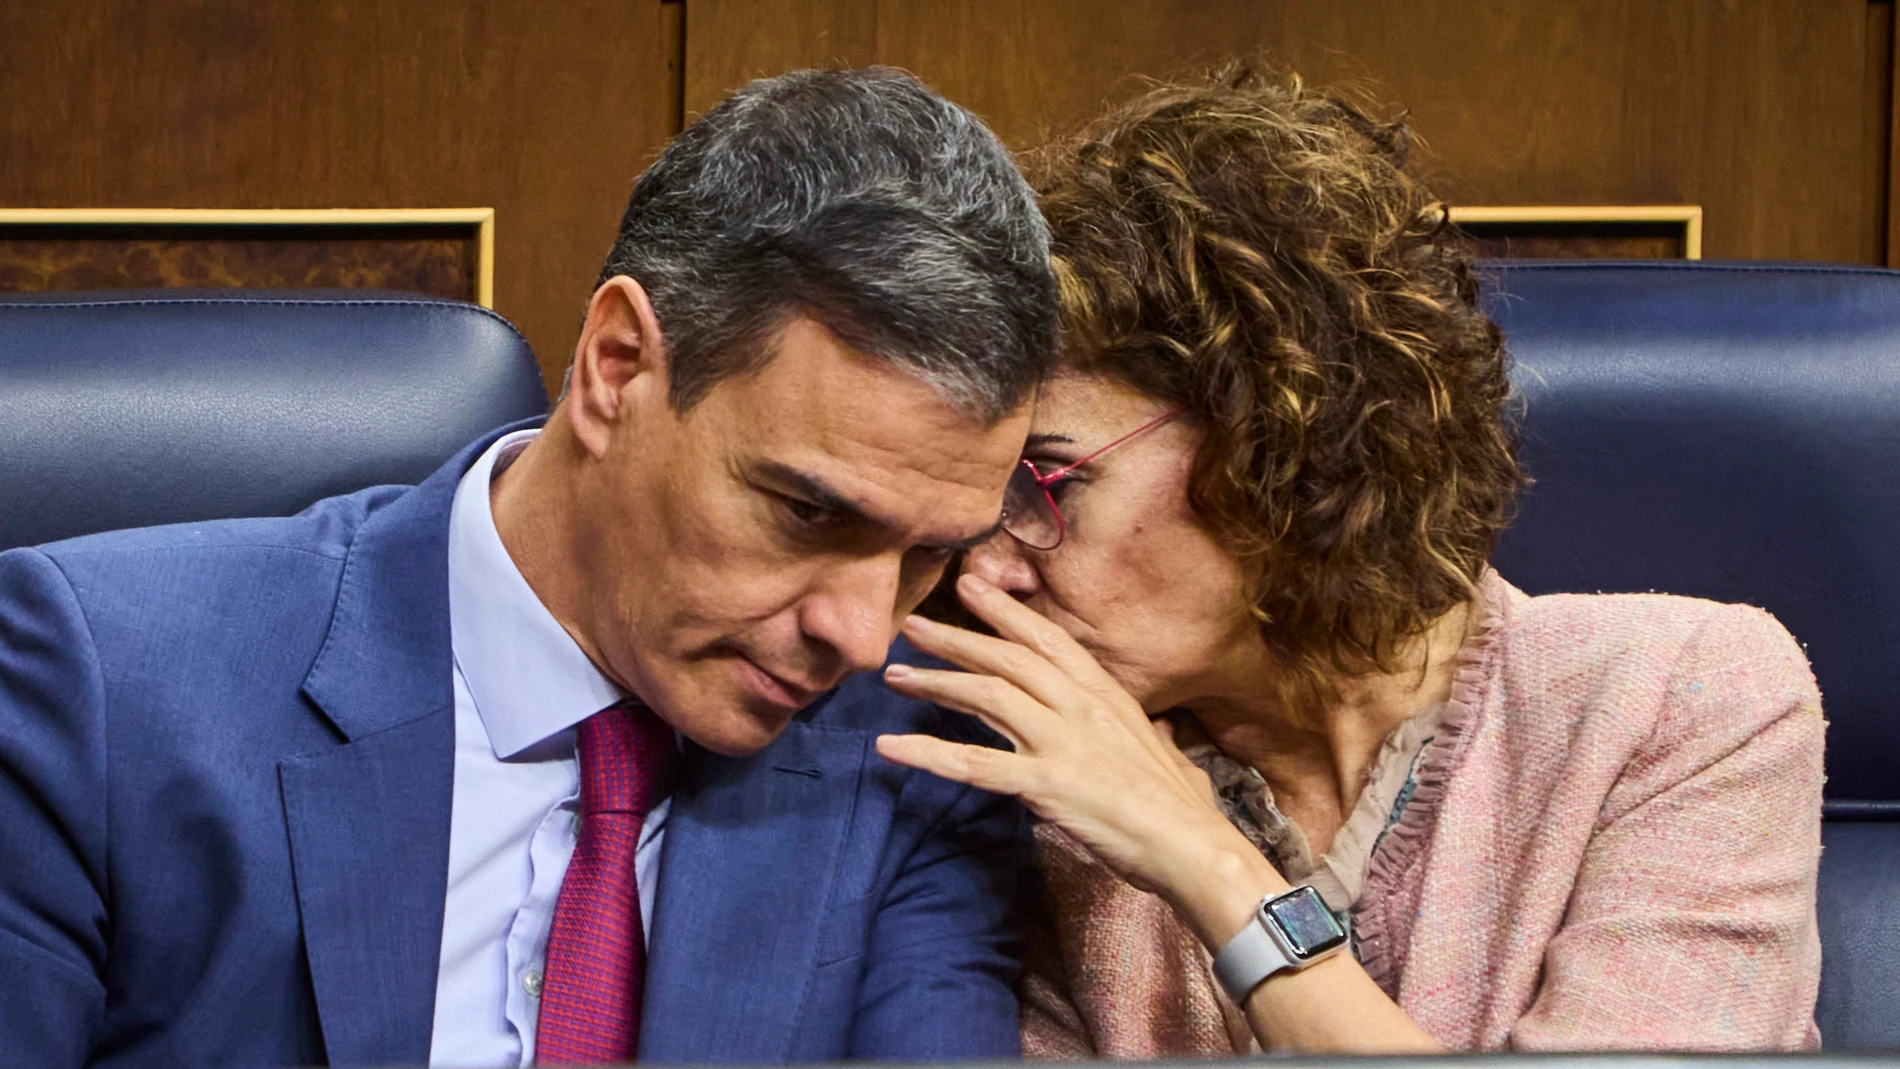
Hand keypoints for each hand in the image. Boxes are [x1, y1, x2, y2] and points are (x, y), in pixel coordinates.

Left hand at [876, 573, 1276, 907]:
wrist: (1192, 846)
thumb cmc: (1182, 807)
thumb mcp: (1163, 751)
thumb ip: (1145, 733)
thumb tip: (1151, 726)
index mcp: (1106, 695)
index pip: (1049, 639)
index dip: (1006, 612)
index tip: (971, 588)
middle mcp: (1080, 706)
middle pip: (1007, 658)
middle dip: (956, 638)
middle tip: (913, 626)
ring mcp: (1062, 742)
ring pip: (987, 695)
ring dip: (936, 682)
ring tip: (895, 677)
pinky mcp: (1045, 783)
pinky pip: (974, 764)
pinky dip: (927, 755)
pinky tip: (890, 749)